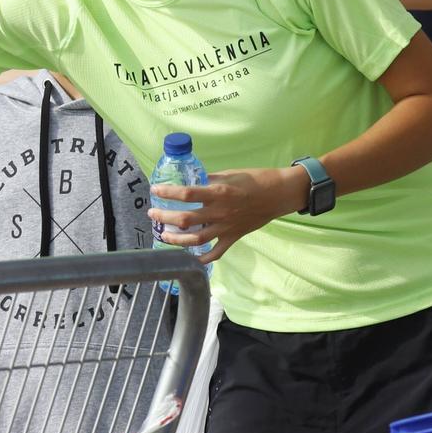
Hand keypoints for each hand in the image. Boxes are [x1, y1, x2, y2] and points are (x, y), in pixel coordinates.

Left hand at [151, 166, 305, 263]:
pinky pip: (217, 252)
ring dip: (176, 239)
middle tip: (152, 214)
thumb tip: (190, 181)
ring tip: (164, 236)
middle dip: (164, 217)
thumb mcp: (229, 174)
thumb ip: (208, 180)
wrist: (279, 194)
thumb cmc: (255, 179)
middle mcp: (220, 212)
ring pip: (196, 239)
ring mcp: (227, 227)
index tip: (154, 190)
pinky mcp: (234, 237)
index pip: (186, 194)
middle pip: (185, 219)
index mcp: (218, 193)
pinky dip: (203, 258)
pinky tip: (191, 258)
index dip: (167, 192)